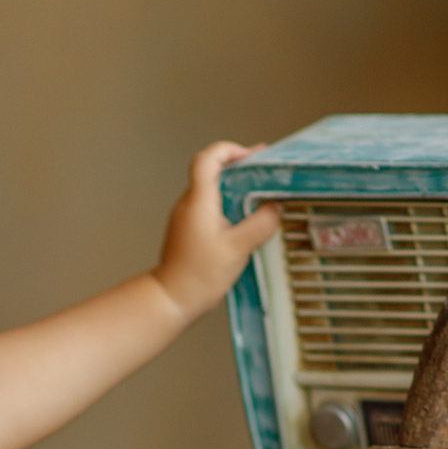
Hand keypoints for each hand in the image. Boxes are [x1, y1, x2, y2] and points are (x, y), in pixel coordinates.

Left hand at [148, 141, 282, 318]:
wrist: (172, 298)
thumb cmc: (198, 275)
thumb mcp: (238, 248)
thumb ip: (260, 224)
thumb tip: (275, 208)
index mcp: (199, 200)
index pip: (208, 158)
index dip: (230, 150)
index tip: (251, 156)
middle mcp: (189, 204)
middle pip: (211, 170)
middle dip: (238, 166)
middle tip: (262, 170)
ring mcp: (186, 217)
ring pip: (210, 189)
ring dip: (233, 186)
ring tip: (257, 193)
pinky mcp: (188, 230)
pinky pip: (209, 207)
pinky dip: (227, 204)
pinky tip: (243, 218)